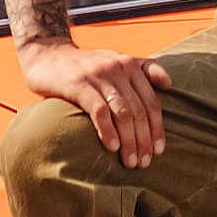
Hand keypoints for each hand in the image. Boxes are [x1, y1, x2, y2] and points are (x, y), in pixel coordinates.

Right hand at [17, 36, 172, 169]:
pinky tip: (112, 147)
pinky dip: (108, 131)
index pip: (151, 101)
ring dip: (129, 141)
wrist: (46, 54)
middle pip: (139, 110)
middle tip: (144, 163)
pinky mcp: (78, 84)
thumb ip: (142, 70)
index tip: (159, 151)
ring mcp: (98, 76)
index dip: (157, 128)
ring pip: (122, 113)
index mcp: (129, 65)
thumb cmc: (84, 66)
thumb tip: (169, 83)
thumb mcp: (114, 62)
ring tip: (130, 161)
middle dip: (144, 140)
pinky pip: (99, 111)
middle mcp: (117, 68)